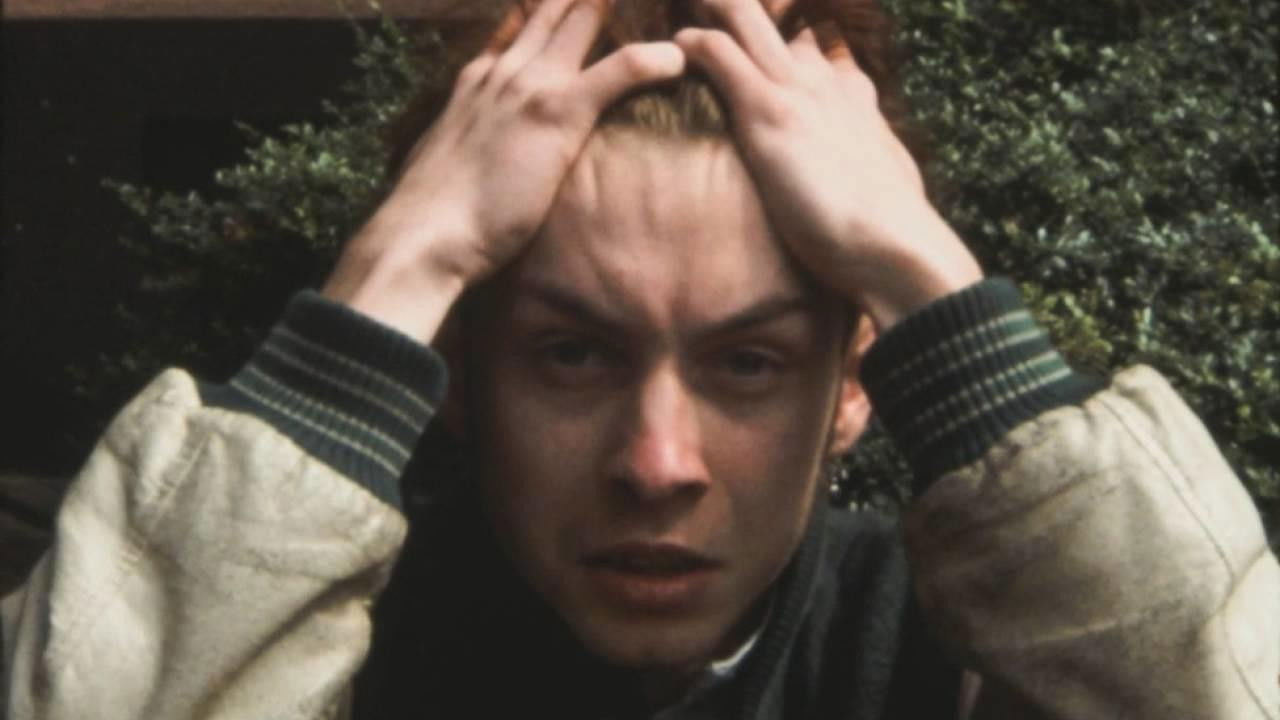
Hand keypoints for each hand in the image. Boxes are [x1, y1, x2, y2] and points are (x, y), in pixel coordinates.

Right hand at [324, 0, 684, 341]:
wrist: (422, 235)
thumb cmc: (439, 215)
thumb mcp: (455, 158)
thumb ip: (479, 140)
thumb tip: (494, 156)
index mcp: (483, 78)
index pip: (527, 22)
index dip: (561, 7)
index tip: (589, 2)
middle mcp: (506, 69)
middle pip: (557, 5)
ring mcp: (530, 85)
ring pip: (583, 17)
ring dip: (613, 3)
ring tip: (671, 7)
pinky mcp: (555, 112)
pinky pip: (616, 71)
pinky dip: (650, 60)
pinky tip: (677, 60)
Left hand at [674, 0, 982, 328]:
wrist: (895, 245)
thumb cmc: (891, 231)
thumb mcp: (886, 181)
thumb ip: (869, 162)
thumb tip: (875, 173)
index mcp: (851, 95)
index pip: (816, 45)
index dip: (787, 36)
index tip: (763, 36)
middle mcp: (824, 79)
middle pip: (775, 17)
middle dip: (740, 9)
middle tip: (709, 9)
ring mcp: (796, 89)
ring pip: (745, 16)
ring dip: (714, 7)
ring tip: (687, 7)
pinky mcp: (768, 109)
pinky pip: (720, 53)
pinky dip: (695, 43)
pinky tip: (678, 44)